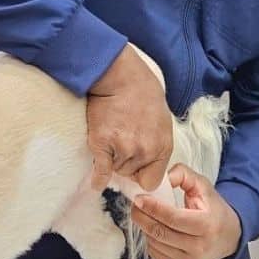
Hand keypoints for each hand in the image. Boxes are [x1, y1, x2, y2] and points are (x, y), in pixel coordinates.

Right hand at [87, 46, 173, 192]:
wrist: (121, 76)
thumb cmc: (142, 94)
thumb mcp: (162, 121)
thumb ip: (157, 145)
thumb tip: (147, 165)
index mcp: (163, 147)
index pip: (152, 180)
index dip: (142, 175)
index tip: (136, 167)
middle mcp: (145, 151)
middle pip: (130, 174)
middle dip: (125, 162)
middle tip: (122, 139)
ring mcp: (123, 148)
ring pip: (115, 169)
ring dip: (112, 158)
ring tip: (112, 134)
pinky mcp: (102, 144)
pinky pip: (100, 171)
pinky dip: (98, 177)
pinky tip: (96, 182)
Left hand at [131, 165, 241, 258]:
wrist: (229, 237)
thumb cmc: (213, 210)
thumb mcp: (203, 186)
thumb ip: (183, 175)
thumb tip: (163, 178)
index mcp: (208, 225)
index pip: (173, 218)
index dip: (153, 208)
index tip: (139, 198)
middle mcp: (200, 247)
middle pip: (160, 232)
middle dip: (142, 216)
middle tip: (136, 205)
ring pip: (155, 243)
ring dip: (145, 227)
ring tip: (146, 215)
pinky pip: (156, 254)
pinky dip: (151, 240)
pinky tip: (155, 230)